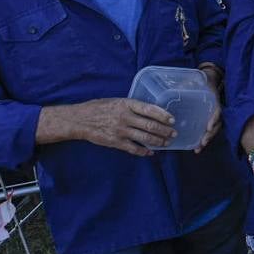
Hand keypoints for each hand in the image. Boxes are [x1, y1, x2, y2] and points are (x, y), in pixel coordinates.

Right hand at [40, 97, 175, 156]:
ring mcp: (120, 131)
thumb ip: (132, 106)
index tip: (172, 120)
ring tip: (166, 143)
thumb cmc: (99, 108)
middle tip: (174, 134)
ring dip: (158, 141)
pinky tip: (151, 152)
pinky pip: (134, 148)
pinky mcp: (115, 142)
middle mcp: (125, 117)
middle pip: (150, 125)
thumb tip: (151, 111)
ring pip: (145, 138)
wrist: (80, 120)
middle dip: (165, 131)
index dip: (163, 115)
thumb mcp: (117, 101)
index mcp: (126, 104)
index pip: (149, 109)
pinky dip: (144, 151)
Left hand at [194, 63, 222, 152]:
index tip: (209, 127)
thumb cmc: (202, 82)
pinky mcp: (209, 120)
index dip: (214, 119)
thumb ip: (188, 85)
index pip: (217, 110)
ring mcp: (213, 116)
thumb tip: (178, 88)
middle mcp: (216, 110)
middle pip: (217, 124)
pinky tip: (196, 147)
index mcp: (215, 100)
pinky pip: (209, 131)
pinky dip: (204, 139)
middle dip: (210, 134)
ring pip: (213, 130)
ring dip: (207, 139)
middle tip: (203, 142)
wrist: (210, 80)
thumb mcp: (195, 81)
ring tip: (198, 148)